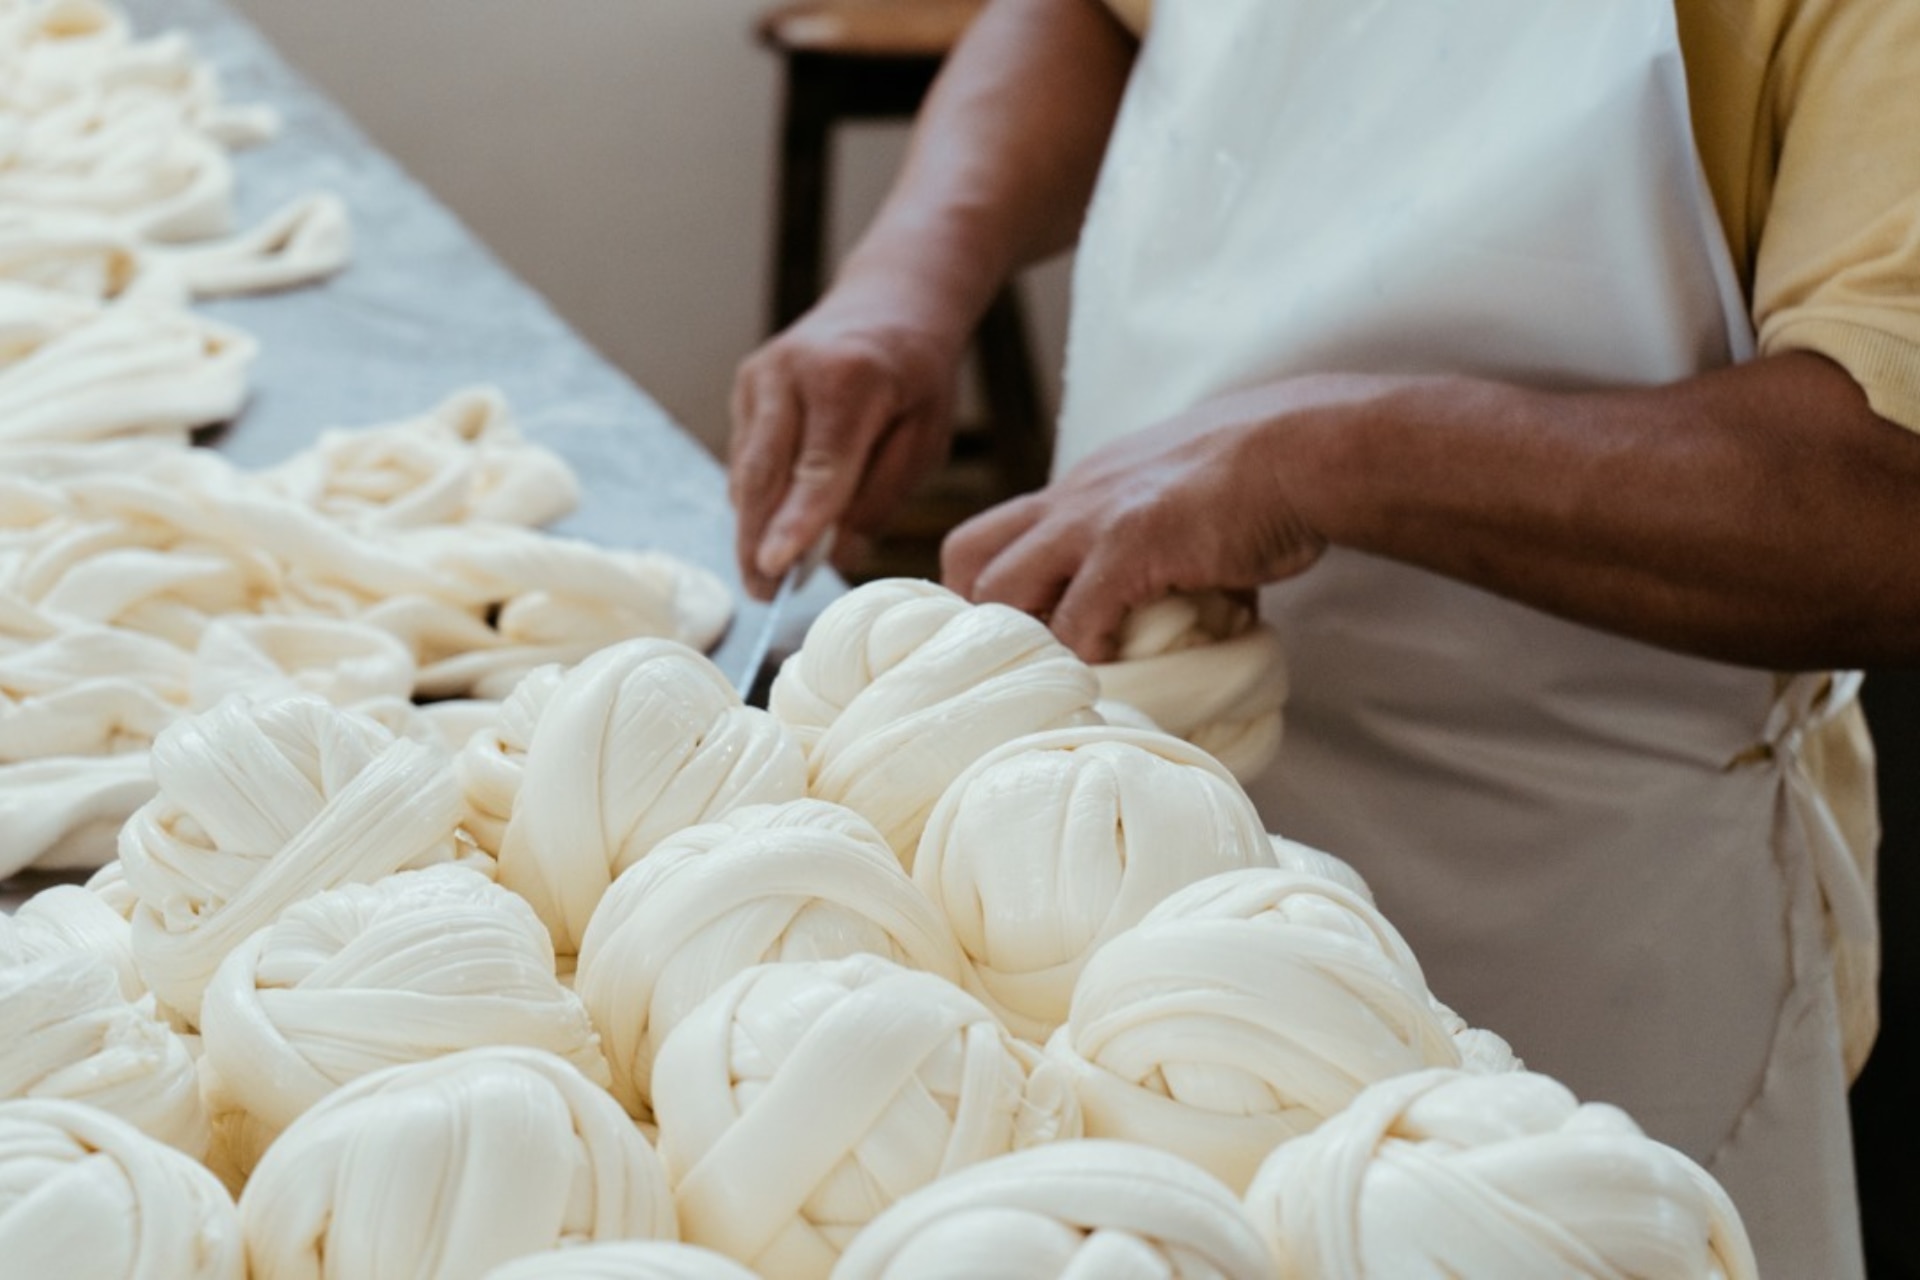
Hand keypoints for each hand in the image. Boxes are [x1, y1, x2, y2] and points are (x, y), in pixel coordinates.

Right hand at [729, 286, 966, 597]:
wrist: (891, 299)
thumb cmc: (918, 377)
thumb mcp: (923, 437)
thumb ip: (878, 496)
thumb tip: (833, 556)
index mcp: (848, 378)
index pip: (817, 467)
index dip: (796, 523)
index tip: (777, 569)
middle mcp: (791, 371)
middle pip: (765, 474)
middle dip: (759, 542)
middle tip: (764, 597)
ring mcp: (760, 375)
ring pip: (747, 470)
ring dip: (752, 526)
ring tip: (766, 577)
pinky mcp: (746, 385)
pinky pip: (746, 455)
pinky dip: (756, 496)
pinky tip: (771, 526)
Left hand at [942, 376, 1373, 659]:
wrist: (1307, 450)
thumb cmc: (1266, 480)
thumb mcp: (1188, 503)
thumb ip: (1169, 551)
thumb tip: (1195, 610)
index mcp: (1083, 487)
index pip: (996, 534)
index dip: (994, 590)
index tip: (1023, 634)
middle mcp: (1072, 497)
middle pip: (967, 555)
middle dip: (978, 614)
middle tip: (1021, 660)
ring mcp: (1093, 519)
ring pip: (1000, 588)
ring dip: (1022, 641)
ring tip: (1059, 675)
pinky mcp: (1127, 547)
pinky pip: (1073, 619)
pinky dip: (1084, 656)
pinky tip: (1114, 675)